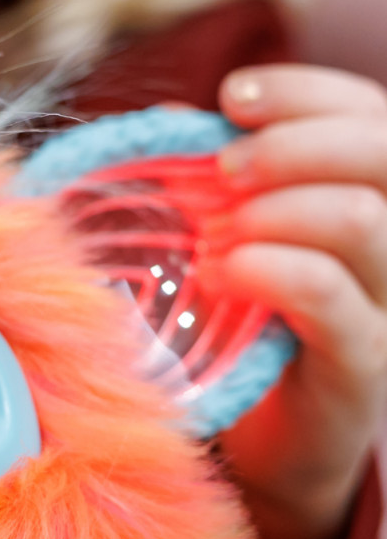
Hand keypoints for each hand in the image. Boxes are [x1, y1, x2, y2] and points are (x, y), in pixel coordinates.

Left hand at [215, 66, 386, 538]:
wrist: (264, 446)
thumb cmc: (245, 327)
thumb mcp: (234, 238)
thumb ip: (220, 182)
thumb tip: (172, 121)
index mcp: (373, 200)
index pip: (374, 116)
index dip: (308, 92)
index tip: (233, 95)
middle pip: (385, 153)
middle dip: (296, 141)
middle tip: (225, 166)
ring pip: (366, 220)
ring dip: (278, 209)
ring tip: (217, 234)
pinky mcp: (364, 365)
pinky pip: (333, 297)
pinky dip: (271, 269)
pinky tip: (222, 274)